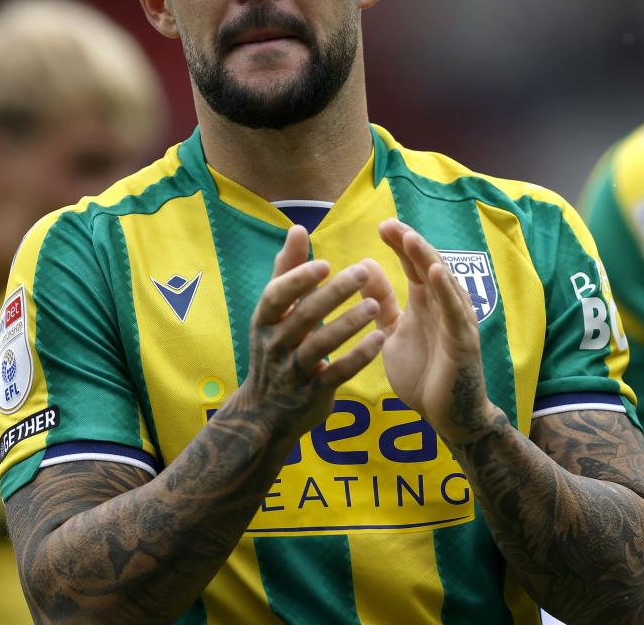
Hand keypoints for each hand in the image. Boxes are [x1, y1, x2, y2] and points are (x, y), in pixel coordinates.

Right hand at [234, 225, 386, 443]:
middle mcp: (274, 345)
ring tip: (374, 306)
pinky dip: (358, 357)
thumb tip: (298, 228)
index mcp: (264, 321)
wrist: (264, 414)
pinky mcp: (312, 394)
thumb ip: (288, 271)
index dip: (298, 280)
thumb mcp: (274, 313)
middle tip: (364, 271)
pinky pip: (337, 374)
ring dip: (348, 324)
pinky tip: (380, 339)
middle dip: (333, 294)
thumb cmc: (275, 349)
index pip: (276, 296)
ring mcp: (292, 372)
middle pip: (304, 316)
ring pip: (320, 346)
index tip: (325, 263)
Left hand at [374, 220, 503, 444]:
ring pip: (444, 283)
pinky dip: (447, 291)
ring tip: (411, 239)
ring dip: (428, 259)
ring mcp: (456, 320)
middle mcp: (443, 305)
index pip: (414, 265)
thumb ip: (381, 303)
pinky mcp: (464, 340)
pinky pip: (455, 312)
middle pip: (429, 265)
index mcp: (426, 302)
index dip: (401, 244)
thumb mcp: (392, 333)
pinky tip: (436, 273)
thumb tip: (365, 266)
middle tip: (391, 224)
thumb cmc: (422, 373)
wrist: (445, 415)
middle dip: (411, 244)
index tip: (382, 225)